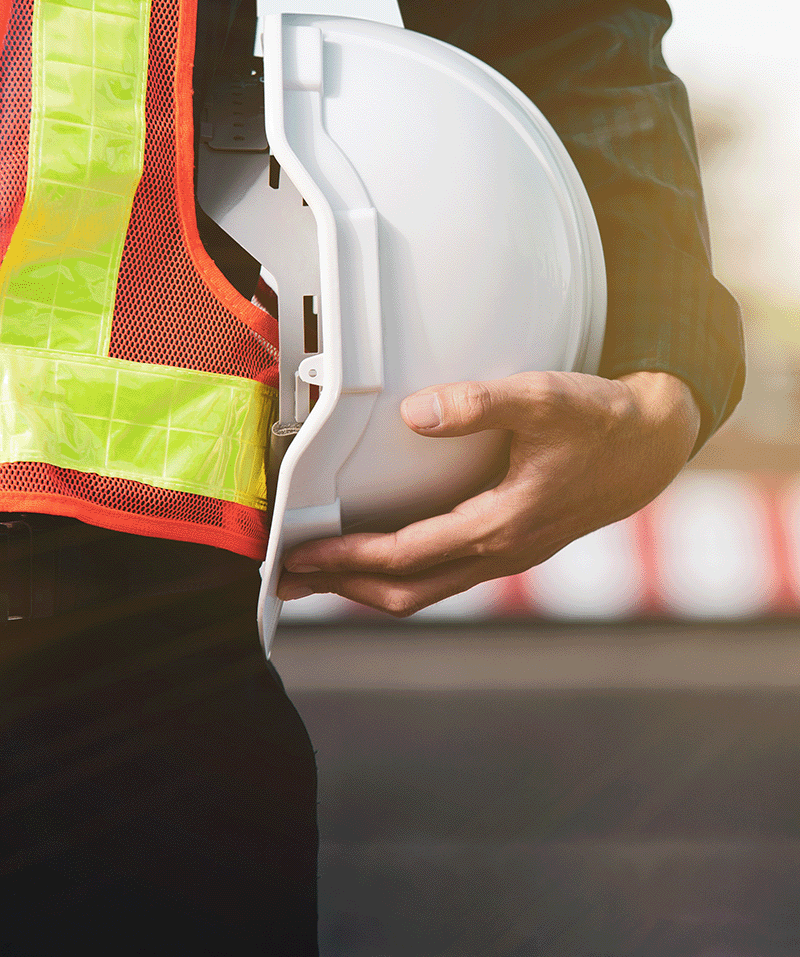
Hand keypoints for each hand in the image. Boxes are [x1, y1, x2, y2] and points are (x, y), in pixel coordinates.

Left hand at [277, 370, 700, 615]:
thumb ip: (479, 403)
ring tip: (322, 576)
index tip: (302, 554)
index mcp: (502, 524)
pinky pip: (443, 576)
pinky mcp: (510, 545)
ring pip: (425, 589)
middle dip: (342, 588)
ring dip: (367, 587)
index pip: (406, 555)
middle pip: (405, 591)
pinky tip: (381, 558)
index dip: (347, 558)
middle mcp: (501, 551)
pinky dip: (401, 575)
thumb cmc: (602, 424)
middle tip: (288, 580)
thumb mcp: (544, 399)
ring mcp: (506, 555)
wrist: (651, 448)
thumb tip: (416, 413)